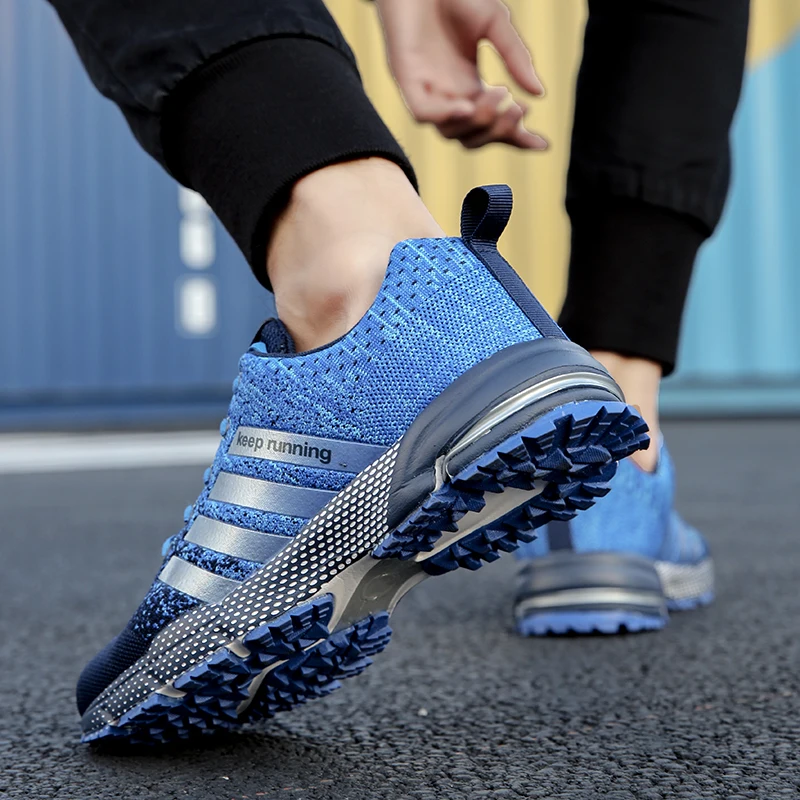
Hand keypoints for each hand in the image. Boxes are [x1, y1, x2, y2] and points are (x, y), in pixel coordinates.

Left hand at [375, 0, 545, 149]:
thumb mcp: (496, 24)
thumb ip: (515, 58)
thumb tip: (539, 93)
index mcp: (470, 86)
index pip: (493, 124)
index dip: (516, 138)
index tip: (542, 144)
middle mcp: (448, 94)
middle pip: (473, 137)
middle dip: (500, 131)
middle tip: (519, 108)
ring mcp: (426, 89)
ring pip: (451, 132)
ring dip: (479, 122)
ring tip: (500, 93)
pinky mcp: (405, 77)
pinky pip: (423, 114)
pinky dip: (446, 117)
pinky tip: (468, 106)